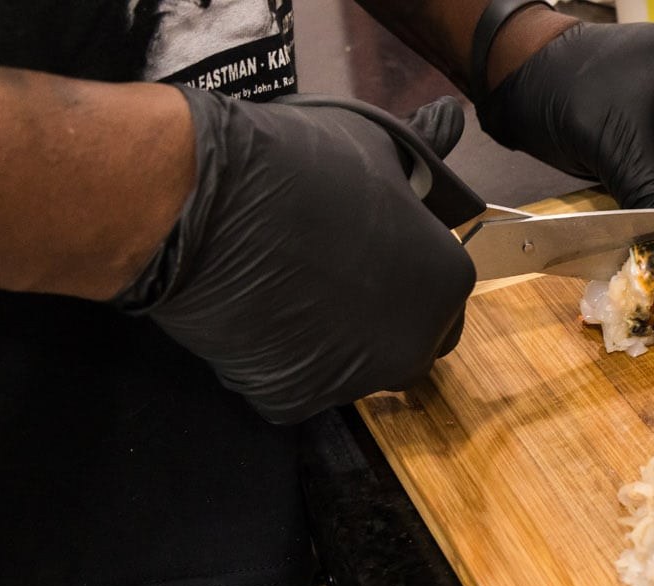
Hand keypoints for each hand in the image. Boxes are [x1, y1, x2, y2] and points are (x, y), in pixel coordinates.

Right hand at [113, 87, 475, 424]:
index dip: (406, 264)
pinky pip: (296, 383)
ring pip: (357, 367)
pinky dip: (280, 358)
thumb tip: (452, 118)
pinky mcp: (294, 400)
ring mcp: (356, 381)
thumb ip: (424, 149)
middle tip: (333, 272)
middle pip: (411, 338)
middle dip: (384, 312)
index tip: (371, 246)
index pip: (442, 286)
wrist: (201, 203)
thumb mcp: (375, 141)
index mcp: (447, 283)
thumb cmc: (297, 162)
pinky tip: (255, 314)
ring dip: (337, 340)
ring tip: (289, 289)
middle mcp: (415, 344)